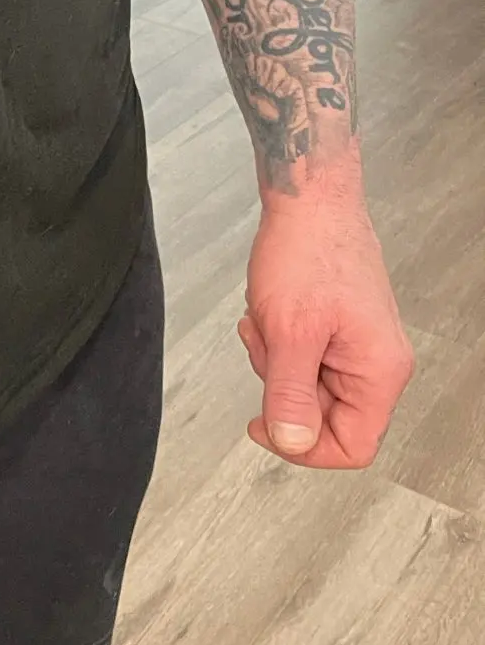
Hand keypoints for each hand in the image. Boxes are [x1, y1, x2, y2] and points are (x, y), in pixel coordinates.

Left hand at [239, 190, 413, 468]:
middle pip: (324, 415)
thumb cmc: (308, 249)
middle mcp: (377, 362)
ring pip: (307, 383)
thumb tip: (292, 442)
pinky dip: (279, 338)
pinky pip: (304, 355)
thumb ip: (290, 394)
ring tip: (268, 318)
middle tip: (266, 343)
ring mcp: (359, 343)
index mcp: (379, 371)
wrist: (308, 197)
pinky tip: (269, 310)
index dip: (305, 446)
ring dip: (276, 357)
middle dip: (282, 384)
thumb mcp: (289, 332)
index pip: (352, 446)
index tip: (266, 423)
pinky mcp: (339, 327)